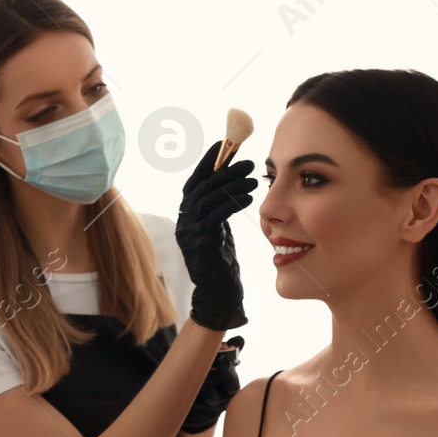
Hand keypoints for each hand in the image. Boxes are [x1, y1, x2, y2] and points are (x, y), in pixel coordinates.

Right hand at [176, 140, 255, 332]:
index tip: (225, 144)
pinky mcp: (199, 242)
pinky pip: (215, 215)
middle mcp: (183, 220)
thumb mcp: (219, 225)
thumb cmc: (221, 258)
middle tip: (249, 162)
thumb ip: (219, 205)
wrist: (218, 291)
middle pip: (202, 185)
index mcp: (187, 213)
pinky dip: (232, 202)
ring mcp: (188, 231)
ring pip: (208, 198)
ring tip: (254, 179)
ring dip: (233, 185)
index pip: (195, 180)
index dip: (209, 161)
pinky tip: (248, 197)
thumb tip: (232, 177)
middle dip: (226, 170)